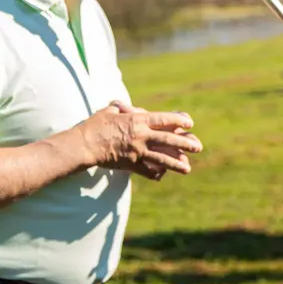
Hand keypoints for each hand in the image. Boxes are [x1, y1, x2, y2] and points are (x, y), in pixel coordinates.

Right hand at [77, 101, 201, 178]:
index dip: (178, 121)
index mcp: (138, 121)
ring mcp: (137, 152)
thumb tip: (130, 108)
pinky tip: (163, 175)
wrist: (84, 145)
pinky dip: (155, 173)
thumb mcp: (111, 111)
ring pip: (162, 158)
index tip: (189, 123)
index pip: (163, 120)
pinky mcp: (131, 165)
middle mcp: (141, 136)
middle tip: (198, 147)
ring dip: (176, 163)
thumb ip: (124, 109)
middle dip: (185, 143)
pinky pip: (147, 171)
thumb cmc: (95, 125)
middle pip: (168, 140)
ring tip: (188, 168)